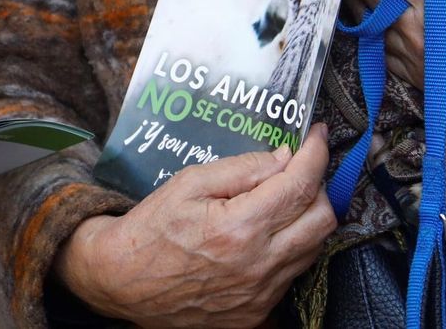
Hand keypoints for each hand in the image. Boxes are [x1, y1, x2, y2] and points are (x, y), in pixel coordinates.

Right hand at [54, 125, 335, 327]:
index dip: (316, 153)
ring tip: (283, 198)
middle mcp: (258, 265)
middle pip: (323, 219)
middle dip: (320, 185)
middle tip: (300, 168)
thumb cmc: (152, 228)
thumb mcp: (190, 182)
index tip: (318, 134)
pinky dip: (290, 247)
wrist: (122, 282)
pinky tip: (268, 233)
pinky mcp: (256, 313)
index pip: (300, 184)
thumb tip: (285, 158)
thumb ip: (243, 168)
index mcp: (239, 228)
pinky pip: (292, 274)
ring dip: (307, 217)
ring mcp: (260, 295)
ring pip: (313, 248)